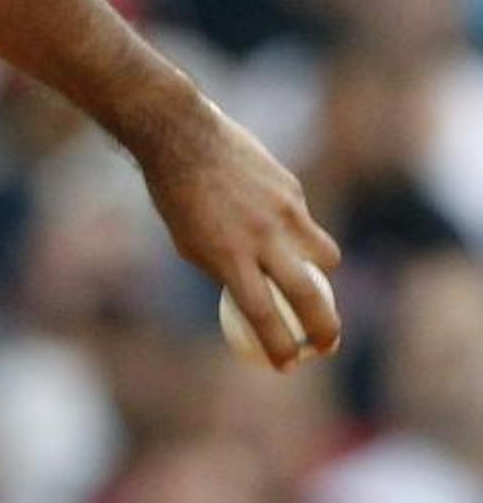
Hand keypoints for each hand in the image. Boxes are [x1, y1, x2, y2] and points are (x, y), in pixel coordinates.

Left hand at [133, 94, 342, 369]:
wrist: (182, 136)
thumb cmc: (175, 195)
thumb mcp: (188, 243)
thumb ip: (223, 270)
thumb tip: (250, 297)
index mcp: (228, 256)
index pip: (264, 315)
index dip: (280, 346)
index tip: (288, 365)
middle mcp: (261, 237)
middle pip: (309, 296)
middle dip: (325, 329)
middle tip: (327, 346)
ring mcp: (282, 212)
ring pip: (325, 257)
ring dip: (323, 275)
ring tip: (310, 281)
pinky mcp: (292, 189)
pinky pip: (306, 222)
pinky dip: (299, 233)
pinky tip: (277, 224)